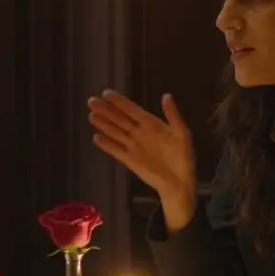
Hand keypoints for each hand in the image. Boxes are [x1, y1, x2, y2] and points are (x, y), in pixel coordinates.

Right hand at [87, 90, 197, 219]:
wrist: (179, 182)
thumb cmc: (183, 157)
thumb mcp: (182, 133)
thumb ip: (173, 115)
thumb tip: (167, 95)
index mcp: (151, 124)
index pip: (132, 110)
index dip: (119, 101)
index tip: (106, 93)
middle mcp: (139, 132)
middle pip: (119, 119)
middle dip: (106, 110)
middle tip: (91, 101)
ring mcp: (133, 146)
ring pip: (115, 132)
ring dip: (103, 124)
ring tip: (91, 115)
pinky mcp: (129, 160)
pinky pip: (115, 150)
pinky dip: (106, 144)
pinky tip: (96, 138)